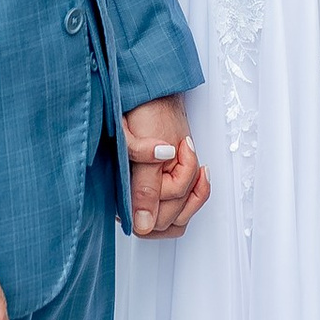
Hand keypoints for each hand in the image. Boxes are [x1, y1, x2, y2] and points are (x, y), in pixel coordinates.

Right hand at [123, 94, 208, 238]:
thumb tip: (142, 226)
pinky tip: (200, 172)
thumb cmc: (143, 112)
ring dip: (193, 193)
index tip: (172, 154)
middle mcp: (132, 198)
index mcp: (119, 191)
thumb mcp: (139, 148)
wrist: (155, 93)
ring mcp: (150, 194)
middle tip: (180, 150)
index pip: (147, 223)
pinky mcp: (166, 188)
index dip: (168, 191)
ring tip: (193, 163)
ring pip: (177, 218)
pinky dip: (198, 192)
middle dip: (182, 186)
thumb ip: (142, 188)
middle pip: (165, 221)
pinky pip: (185, 207)